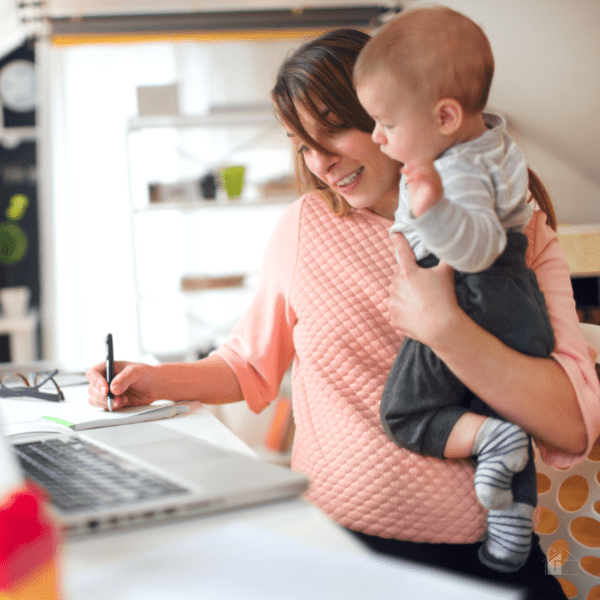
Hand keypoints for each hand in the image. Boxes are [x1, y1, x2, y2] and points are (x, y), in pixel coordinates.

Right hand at [86, 361, 156, 410]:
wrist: (154, 386)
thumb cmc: (144, 374)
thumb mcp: (136, 372)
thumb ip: (124, 378)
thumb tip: (113, 389)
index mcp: (106, 368)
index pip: (92, 374)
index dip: (96, 382)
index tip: (106, 390)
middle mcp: (103, 380)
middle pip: (92, 389)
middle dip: (102, 396)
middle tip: (116, 399)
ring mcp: (106, 392)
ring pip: (94, 400)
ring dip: (106, 403)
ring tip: (123, 400)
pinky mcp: (110, 402)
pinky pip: (104, 407)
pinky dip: (112, 407)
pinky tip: (125, 402)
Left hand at [389, 233, 457, 347]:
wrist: (441, 327)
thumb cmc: (444, 298)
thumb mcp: (447, 273)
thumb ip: (445, 257)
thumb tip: (449, 245)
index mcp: (407, 272)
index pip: (402, 251)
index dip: (399, 241)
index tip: (395, 234)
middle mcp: (395, 285)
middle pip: (400, 276)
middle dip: (409, 277)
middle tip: (423, 286)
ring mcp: (392, 302)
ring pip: (397, 293)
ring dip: (405, 294)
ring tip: (422, 302)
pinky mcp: (393, 317)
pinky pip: (397, 310)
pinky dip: (404, 310)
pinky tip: (417, 313)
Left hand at [401, 158, 443, 217]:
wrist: (423, 214)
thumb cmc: (418, 201)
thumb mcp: (413, 186)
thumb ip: (411, 176)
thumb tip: (404, 168)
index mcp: (432, 175)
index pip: (426, 161)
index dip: (414, 162)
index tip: (404, 170)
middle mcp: (436, 177)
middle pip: (427, 162)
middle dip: (414, 165)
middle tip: (404, 172)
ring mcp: (436, 183)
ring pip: (428, 169)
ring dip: (414, 171)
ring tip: (407, 180)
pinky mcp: (434, 191)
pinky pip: (429, 179)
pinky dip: (418, 177)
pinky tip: (409, 182)